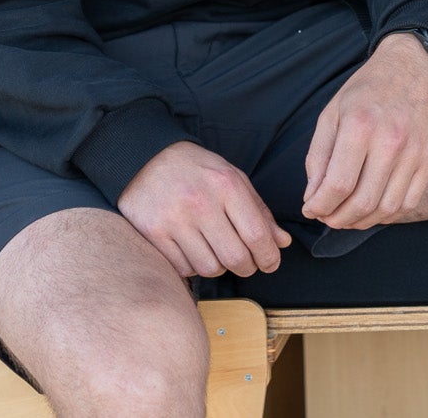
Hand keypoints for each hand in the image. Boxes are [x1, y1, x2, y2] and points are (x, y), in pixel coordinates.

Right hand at [116, 141, 292, 278]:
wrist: (146, 157)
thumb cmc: (196, 169)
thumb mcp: (233, 178)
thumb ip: (259, 211)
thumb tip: (281, 243)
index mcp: (226, 185)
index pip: (257, 235)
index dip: (269, 256)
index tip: (270, 263)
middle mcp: (201, 203)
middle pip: (235, 258)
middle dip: (247, 267)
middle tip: (247, 263)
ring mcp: (174, 220)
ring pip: (209, 268)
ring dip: (219, 268)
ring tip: (217, 252)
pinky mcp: (153, 233)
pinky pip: (183, 269)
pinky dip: (193, 266)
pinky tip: (194, 251)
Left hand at [303, 32, 427, 230]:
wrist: (418, 65)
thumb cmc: (370, 87)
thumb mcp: (333, 111)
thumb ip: (318, 156)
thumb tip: (313, 197)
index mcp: (360, 126)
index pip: (337, 185)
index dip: (319, 206)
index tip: (311, 209)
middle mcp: (391, 141)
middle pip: (362, 202)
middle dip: (337, 220)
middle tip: (326, 217)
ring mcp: (415, 152)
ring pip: (386, 209)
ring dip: (361, 221)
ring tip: (347, 216)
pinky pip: (409, 203)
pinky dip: (387, 214)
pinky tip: (373, 208)